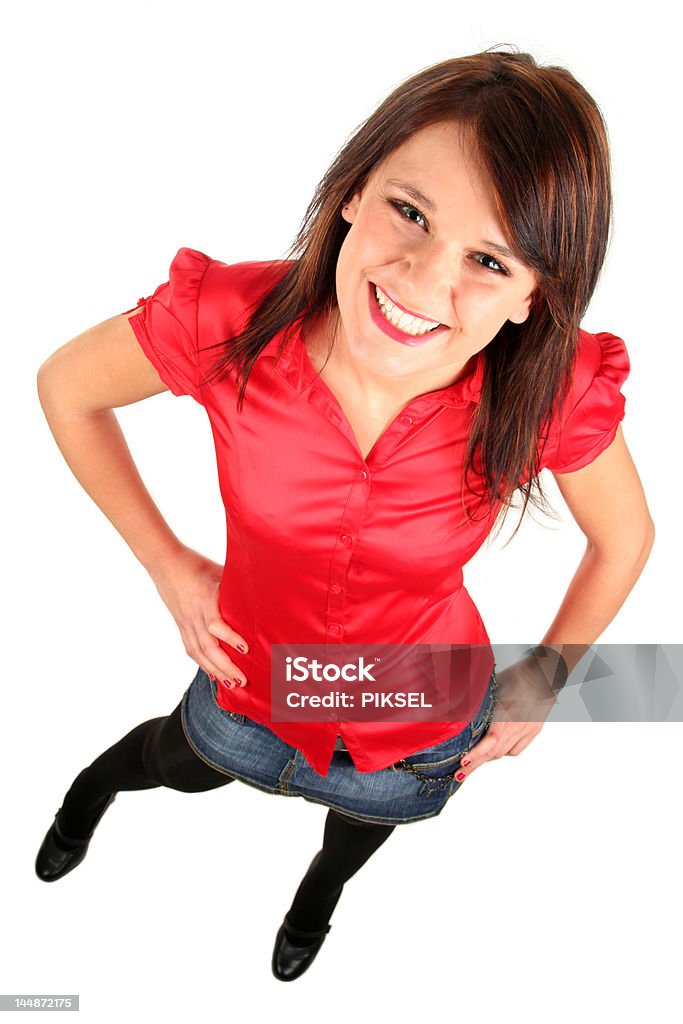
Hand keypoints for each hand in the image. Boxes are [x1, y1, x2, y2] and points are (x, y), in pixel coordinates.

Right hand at [148, 545, 248, 688]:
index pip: (215, 624)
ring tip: (232, 685)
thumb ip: (236, 585)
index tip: (245, 648)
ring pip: (199, 652)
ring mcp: (186, 622)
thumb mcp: (220, 571)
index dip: (229, 637)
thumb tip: (261, 593)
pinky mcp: (181, 625)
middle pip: (207, 646)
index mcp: (205, 599)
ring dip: (215, 670)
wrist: (165, 562)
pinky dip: (203, 664)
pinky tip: (213, 675)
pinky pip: (191, 649)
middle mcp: (194, 614)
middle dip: (225, 666)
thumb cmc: (196, 564)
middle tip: (242, 680)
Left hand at [455, 659, 557, 779]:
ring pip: (504, 752)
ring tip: (472, 763)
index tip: (463, 763)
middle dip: (475, 764)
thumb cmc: (518, 674)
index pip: (491, 741)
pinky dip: (503, 752)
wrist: (544, 674)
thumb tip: (460, 710)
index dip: (476, 755)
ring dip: (488, 758)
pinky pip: (516, 749)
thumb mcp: (494, 685)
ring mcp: (528, 729)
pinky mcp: (534, 731)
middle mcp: (519, 724)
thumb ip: (480, 702)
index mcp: (507, 712)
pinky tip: (495, 750)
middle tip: (460, 774)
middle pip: (495, 751)